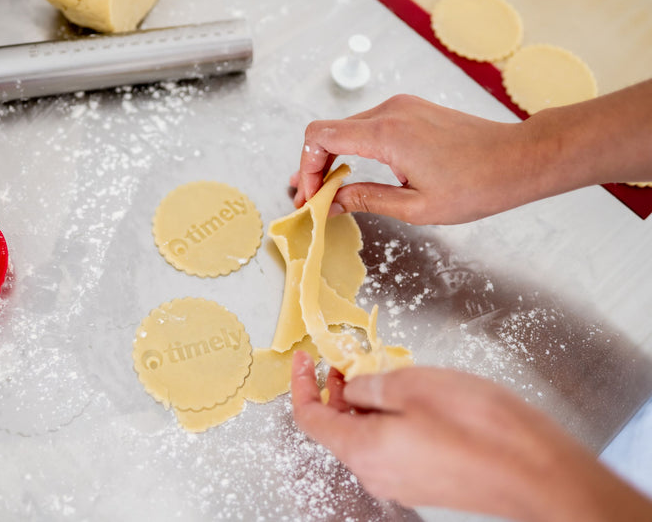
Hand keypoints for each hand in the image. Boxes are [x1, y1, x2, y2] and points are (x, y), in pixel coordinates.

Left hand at [290, 350, 651, 521]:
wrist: (540, 474)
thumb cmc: (482, 429)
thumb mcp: (415, 386)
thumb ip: (371, 384)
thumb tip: (352, 385)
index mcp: (363, 449)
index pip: (311, 419)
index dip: (302, 385)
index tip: (304, 359)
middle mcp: (375, 473)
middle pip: (338, 428)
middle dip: (337, 390)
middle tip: (351, 359)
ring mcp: (400, 482)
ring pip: (366, 436)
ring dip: (366, 402)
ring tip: (387, 372)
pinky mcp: (425, 482)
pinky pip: (391, 446)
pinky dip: (388, 419)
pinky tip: (412, 398)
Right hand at [291, 94, 536, 223]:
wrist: (518, 159)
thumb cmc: (476, 186)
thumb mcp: (415, 207)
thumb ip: (365, 200)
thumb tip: (331, 204)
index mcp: (386, 134)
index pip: (320, 137)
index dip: (306, 168)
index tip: (310, 197)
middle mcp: (389, 112)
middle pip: (328, 131)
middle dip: (315, 166)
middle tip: (313, 200)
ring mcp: (401, 107)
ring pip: (346, 128)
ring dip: (333, 158)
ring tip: (331, 191)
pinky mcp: (411, 110)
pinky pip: (367, 126)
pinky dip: (354, 148)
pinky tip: (356, 173)